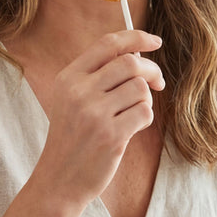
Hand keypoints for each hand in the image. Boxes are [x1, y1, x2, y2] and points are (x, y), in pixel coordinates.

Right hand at [35, 30, 163, 207]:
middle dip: (152, 70)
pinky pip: (145, 112)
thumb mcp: (70, 100)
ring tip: (134, 113)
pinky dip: (145, 117)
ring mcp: (94, 113)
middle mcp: (79, 92)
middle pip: (130, 63)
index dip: (137, 37)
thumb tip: (137, 54)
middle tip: (158, 84)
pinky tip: (132, 127)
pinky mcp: (111, 135)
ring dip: (146, 99)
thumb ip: (96, 76)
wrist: (58, 179)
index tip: (155, 41)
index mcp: (68, 78)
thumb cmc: (71, 138)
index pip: (108, 43)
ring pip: (140, 88)